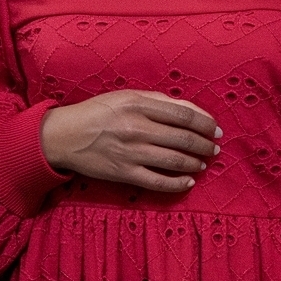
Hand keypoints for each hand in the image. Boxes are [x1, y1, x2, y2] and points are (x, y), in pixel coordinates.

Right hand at [40, 91, 221, 192]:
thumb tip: (191, 111)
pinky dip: (177, 184)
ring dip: (195, 163)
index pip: (184, 115)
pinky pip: (158, 182)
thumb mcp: (126, 96)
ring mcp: (131, 153)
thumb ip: (158, 101)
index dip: (205, 123)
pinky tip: (188, 182)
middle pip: (183, 138)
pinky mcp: (124, 173)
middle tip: (214, 148)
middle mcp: (136, 128)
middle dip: (205, 145)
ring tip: (203, 163)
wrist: (64, 136)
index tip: (215, 129)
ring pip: (175, 161)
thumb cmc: (98, 112)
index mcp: (138, 104)